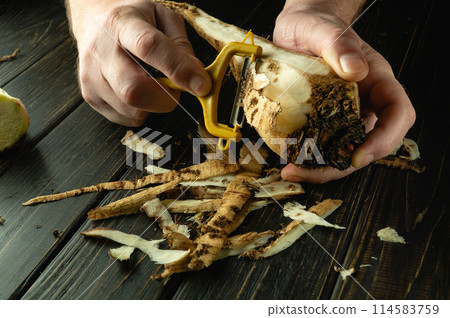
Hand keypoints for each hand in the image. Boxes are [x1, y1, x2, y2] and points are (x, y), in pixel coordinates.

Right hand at [66, 0, 210, 125]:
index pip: (150, 47)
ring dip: (154, 105)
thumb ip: (182, 46)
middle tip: (175, 89)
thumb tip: (196, 77)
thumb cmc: (132, 20)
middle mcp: (101, 50)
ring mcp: (91, 76)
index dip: (178, 69)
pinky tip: (138, 91)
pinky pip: (126, 118)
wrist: (93, 21)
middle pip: (134, 89)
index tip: (201, 85)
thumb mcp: (162, 18)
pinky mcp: (90, 96)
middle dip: (166, 99)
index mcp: (122, 23)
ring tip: (152, 84)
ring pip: (132, 110)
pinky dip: (141, 110)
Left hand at [273, 2, 415, 182]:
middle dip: (343, 164)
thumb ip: (339, 45)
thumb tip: (356, 70)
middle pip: (368, 143)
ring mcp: (344, 113)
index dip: (384, 140)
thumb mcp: (322, 29)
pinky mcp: (323, 119)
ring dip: (322, 167)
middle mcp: (365, 101)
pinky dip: (309, 156)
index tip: (358, 156)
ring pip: (344, 149)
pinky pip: (323, 144)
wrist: (297, 29)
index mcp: (376, 80)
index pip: (397, 114)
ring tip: (292, 170)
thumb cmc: (314, 25)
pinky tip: (289, 159)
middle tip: (309, 171)